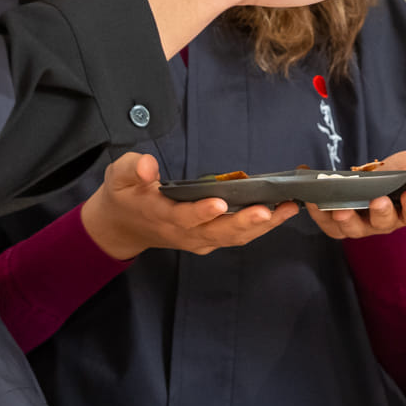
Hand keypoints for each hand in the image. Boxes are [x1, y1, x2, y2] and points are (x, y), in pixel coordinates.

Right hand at [80, 153, 296, 259]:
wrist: (123, 226)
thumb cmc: (124, 195)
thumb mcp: (118, 176)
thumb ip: (132, 169)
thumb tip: (147, 166)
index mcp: (160, 215)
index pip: (183, 217)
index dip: (201, 211)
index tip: (219, 201)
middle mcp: (182, 233)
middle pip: (217, 232)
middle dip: (245, 222)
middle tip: (270, 210)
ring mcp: (197, 239)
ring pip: (232, 237)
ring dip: (262, 226)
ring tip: (287, 209)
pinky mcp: (208, 240)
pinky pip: (236, 237)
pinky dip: (259, 228)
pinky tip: (280, 212)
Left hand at [307, 143, 405, 238]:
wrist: (374, 175)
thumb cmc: (401, 171)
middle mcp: (386, 223)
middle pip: (385, 225)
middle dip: (381, 214)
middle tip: (377, 201)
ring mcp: (362, 225)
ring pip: (354, 230)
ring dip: (347, 220)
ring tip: (339, 207)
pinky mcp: (339, 223)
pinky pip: (328, 225)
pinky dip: (319, 215)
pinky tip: (312, 201)